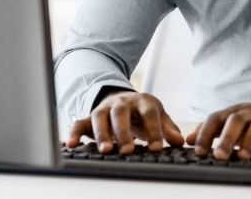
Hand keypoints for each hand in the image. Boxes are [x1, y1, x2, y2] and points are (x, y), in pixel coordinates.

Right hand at [65, 91, 184, 154]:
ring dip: (102, 134)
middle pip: (121, 113)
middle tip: (129, 150)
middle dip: (124, 132)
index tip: (157, 148)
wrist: (124, 99)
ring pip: (99, 117)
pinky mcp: (89, 117)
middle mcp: (121, 102)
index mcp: (142, 101)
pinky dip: (74, 133)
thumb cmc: (143, 112)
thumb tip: (179, 142)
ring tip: (106, 151)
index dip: (154, 130)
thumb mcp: (159, 116)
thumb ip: (168, 129)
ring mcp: (104, 108)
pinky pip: (79, 123)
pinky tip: (71, 144)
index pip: (149, 113)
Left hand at [186, 102, 250, 160]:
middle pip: (236, 120)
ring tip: (244, 156)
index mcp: (234, 111)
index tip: (198, 150)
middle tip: (219, 156)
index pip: (216, 118)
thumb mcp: (231, 122)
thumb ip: (211, 130)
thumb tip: (190, 140)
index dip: (206, 133)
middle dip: (227, 138)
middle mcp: (249, 111)